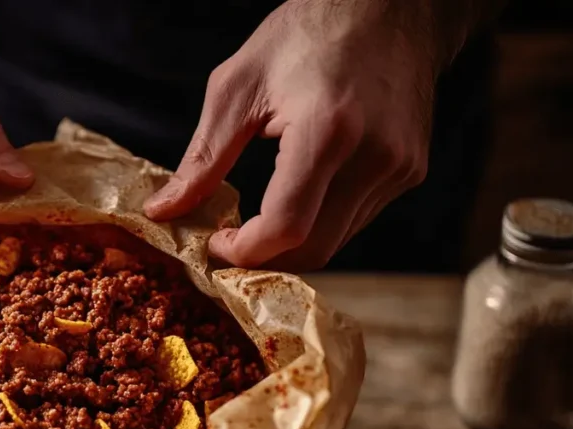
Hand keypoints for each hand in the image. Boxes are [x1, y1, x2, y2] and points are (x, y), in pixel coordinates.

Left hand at [143, 0, 436, 271]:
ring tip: (256, 220)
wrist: (393, 4)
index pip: (286, 228)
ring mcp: (399, 167)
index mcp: (327, 130)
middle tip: (227, 242)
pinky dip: (319, 222)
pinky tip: (295, 196)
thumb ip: (202, 159)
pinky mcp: (409, 171)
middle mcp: (372, 157)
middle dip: (263, 259)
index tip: (215, 243)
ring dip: (290, 243)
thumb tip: (163, 211)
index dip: (244, 251)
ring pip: (335, 242)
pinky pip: (356, 219)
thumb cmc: (308, 32)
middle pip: (312, 250)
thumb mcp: (237, 87)